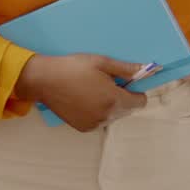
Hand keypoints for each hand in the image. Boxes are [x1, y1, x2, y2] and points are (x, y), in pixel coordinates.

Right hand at [15, 54, 146, 131]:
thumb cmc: (72, 67)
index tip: (122, 82)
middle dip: (121, 98)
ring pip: (113, 116)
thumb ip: (126, 69)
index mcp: (115, 99)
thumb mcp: (100, 62)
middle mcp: (107, 116)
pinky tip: (82, 100)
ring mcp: (95, 123)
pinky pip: (99, 121)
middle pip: (127, 110)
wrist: (43, 80)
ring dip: (109, 106)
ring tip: (91, 92)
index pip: (140, 102)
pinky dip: (96, 113)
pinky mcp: (84, 127)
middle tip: (103, 84)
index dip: (134, 91)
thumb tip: (147, 70)